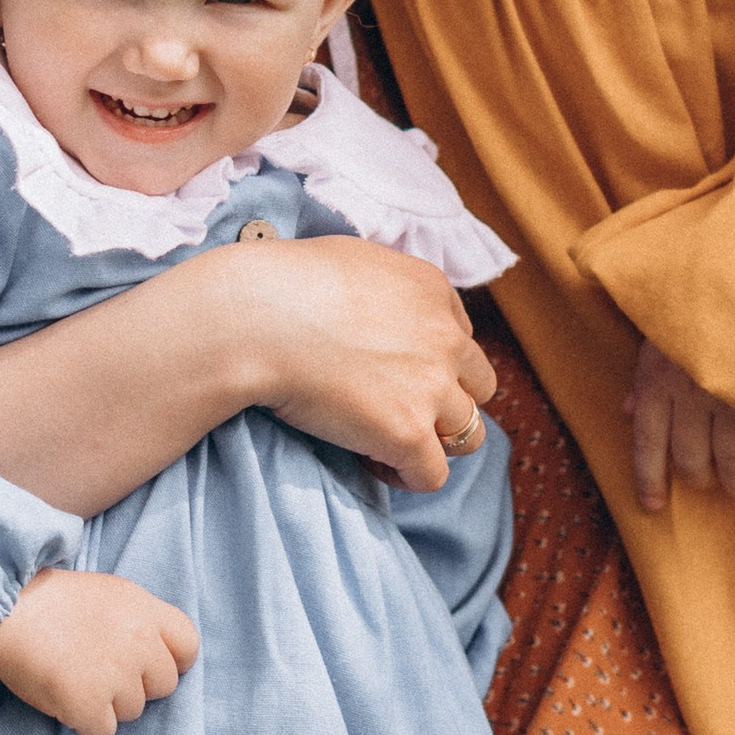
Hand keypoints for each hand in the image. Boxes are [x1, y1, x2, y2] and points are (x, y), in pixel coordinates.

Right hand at [0, 568, 198, 734]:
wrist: (4, 609)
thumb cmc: (48, 599)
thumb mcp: (108, 593)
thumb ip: (138, 620)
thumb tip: (154, 654)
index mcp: (145, 611)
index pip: (188, 646)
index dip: (172, 660)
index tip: (148, 665)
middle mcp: (140, 644)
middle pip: (163, 686)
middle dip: (137, 686)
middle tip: (102, 675)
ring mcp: (117, 677)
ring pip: (132, 711)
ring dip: (107, 704)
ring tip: (75, 680)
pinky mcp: (89, 704)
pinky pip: (103, 731)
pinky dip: (84, 723)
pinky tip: (65, 700)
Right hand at [226, 232, 496, 495]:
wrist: (256, 318)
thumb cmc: (283, 284)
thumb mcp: (353, 259)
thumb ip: (383, 287)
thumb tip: (373, 307)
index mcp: (433, 289)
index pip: (461, 339)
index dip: (432, 362)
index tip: (395, 375)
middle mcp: (446, 337)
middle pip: (478, 386)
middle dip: (446, 401)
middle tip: (398, 410)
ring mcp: (432, 387)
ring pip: (468, 434)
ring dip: (434, 441)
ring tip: (387, 442)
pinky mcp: (408, 432)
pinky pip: (432, 474)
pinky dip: (406, 475)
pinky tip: (371, 462)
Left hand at [627, 337, 734, 516]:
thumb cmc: (698, 295)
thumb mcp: (659, 329)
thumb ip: (644, 374)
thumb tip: (627, 410)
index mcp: (657, 381)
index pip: (647, 444)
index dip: (649, 480)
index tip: (653, 508)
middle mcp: (690, 396)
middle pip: (692, 460)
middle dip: (704, 482)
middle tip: (718, 493)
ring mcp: (732, 398)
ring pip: (732, 461)